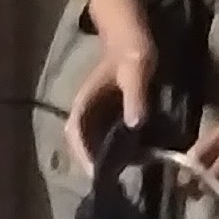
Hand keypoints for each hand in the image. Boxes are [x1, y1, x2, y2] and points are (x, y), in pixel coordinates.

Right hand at [66, 0, 159, 172]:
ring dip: (112, 160)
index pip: (75, 133)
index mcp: (85, 103)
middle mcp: (88, 113)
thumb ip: (135, 95)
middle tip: (120, 181)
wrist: (134, 36)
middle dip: (99, 165)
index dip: (82, 155)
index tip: (96, 174)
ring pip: (98, 144)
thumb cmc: (132, 50)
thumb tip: (134, 124)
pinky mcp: (113, 117)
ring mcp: (100, 116)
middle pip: (85, 145)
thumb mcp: (136, 69)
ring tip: (133, 173)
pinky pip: (113, 139)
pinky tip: (142, 158)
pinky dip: (124, 151)